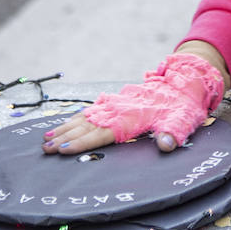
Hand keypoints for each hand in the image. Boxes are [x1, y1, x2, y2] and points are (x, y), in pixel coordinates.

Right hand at [40, 53, 223, 155]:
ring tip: (46, 139)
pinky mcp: (118, 102)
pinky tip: (65, 125)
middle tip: (45, 148)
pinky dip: (77, 118)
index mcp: (132, 116)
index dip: (82, 142)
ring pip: (87, 116)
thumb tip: (165, 145)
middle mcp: (120, 109)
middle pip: (88, 124)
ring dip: (66, 127)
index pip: (102, 133)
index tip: (63, 149)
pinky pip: (93, 111)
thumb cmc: (183, 104)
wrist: (186, 80)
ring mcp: (117, 104)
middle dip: (65, 136)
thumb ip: (172, 134)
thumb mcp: (182, 121)